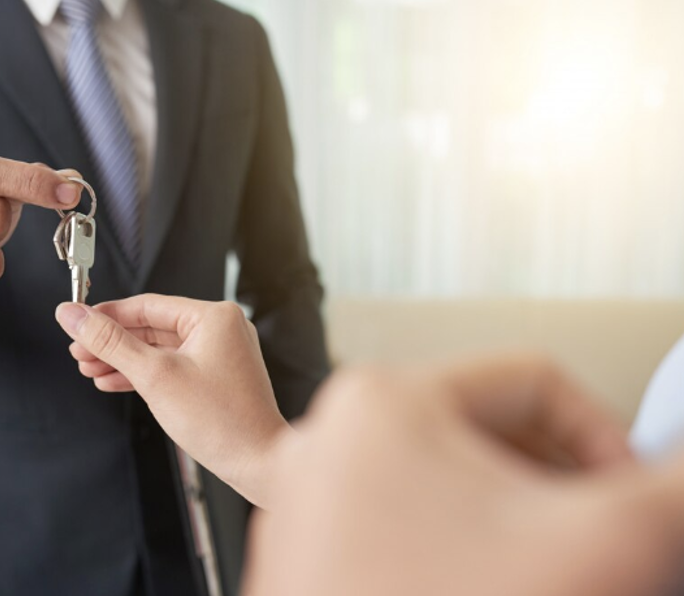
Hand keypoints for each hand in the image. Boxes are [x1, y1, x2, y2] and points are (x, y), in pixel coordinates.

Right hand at [56, 295, 291, 507]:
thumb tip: (74, 316)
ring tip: (90, 369)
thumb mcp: (154, 376)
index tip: (76, 321)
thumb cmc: (222, 421)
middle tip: (79, 351)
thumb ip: (110, 342)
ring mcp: (220, 355)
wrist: (258, 463)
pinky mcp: (216, 378)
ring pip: (159, 349)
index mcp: (214, 316)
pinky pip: (172, 367)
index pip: (147, 305)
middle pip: (151, 327)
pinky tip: (115, 382)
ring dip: (123, 360)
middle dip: (112, 342)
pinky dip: (143, 375)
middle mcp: (221, 329)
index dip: (107, 315)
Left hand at [242, 356, 683, 595]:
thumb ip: (668, 490)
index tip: (632, 493)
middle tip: (595, 545)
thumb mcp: (594, 546)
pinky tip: (490, 584)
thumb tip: (683, 468)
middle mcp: (333, 437)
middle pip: (490, 434)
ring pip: (450, 485)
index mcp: (384, 400)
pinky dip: (462, 551)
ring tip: (540, 573)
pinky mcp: (310, 551)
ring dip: (515, 525)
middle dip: (558, 490)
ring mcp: (312, 497)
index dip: (607, 436)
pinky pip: (406, 526)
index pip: (534, 381)